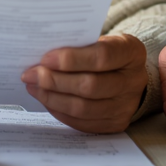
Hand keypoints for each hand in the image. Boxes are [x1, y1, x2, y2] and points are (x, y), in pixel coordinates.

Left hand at [21, 33, 147, 132]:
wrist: (127, 75)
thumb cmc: (106, 53)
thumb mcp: (100, 40)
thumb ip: (78, 47)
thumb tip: (42, 59)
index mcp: (132, 52)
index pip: (101, 57)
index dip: (71, 59)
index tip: (45, 59)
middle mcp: (134, 81)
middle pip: (91, 86)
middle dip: (55, 81)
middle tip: (31, 75)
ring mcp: (127, 106)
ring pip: (83, 108)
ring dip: (52, 98)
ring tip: (34, 87)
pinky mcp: (115, 124)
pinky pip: (82, 123)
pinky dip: (59, 111)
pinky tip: (46, 100)